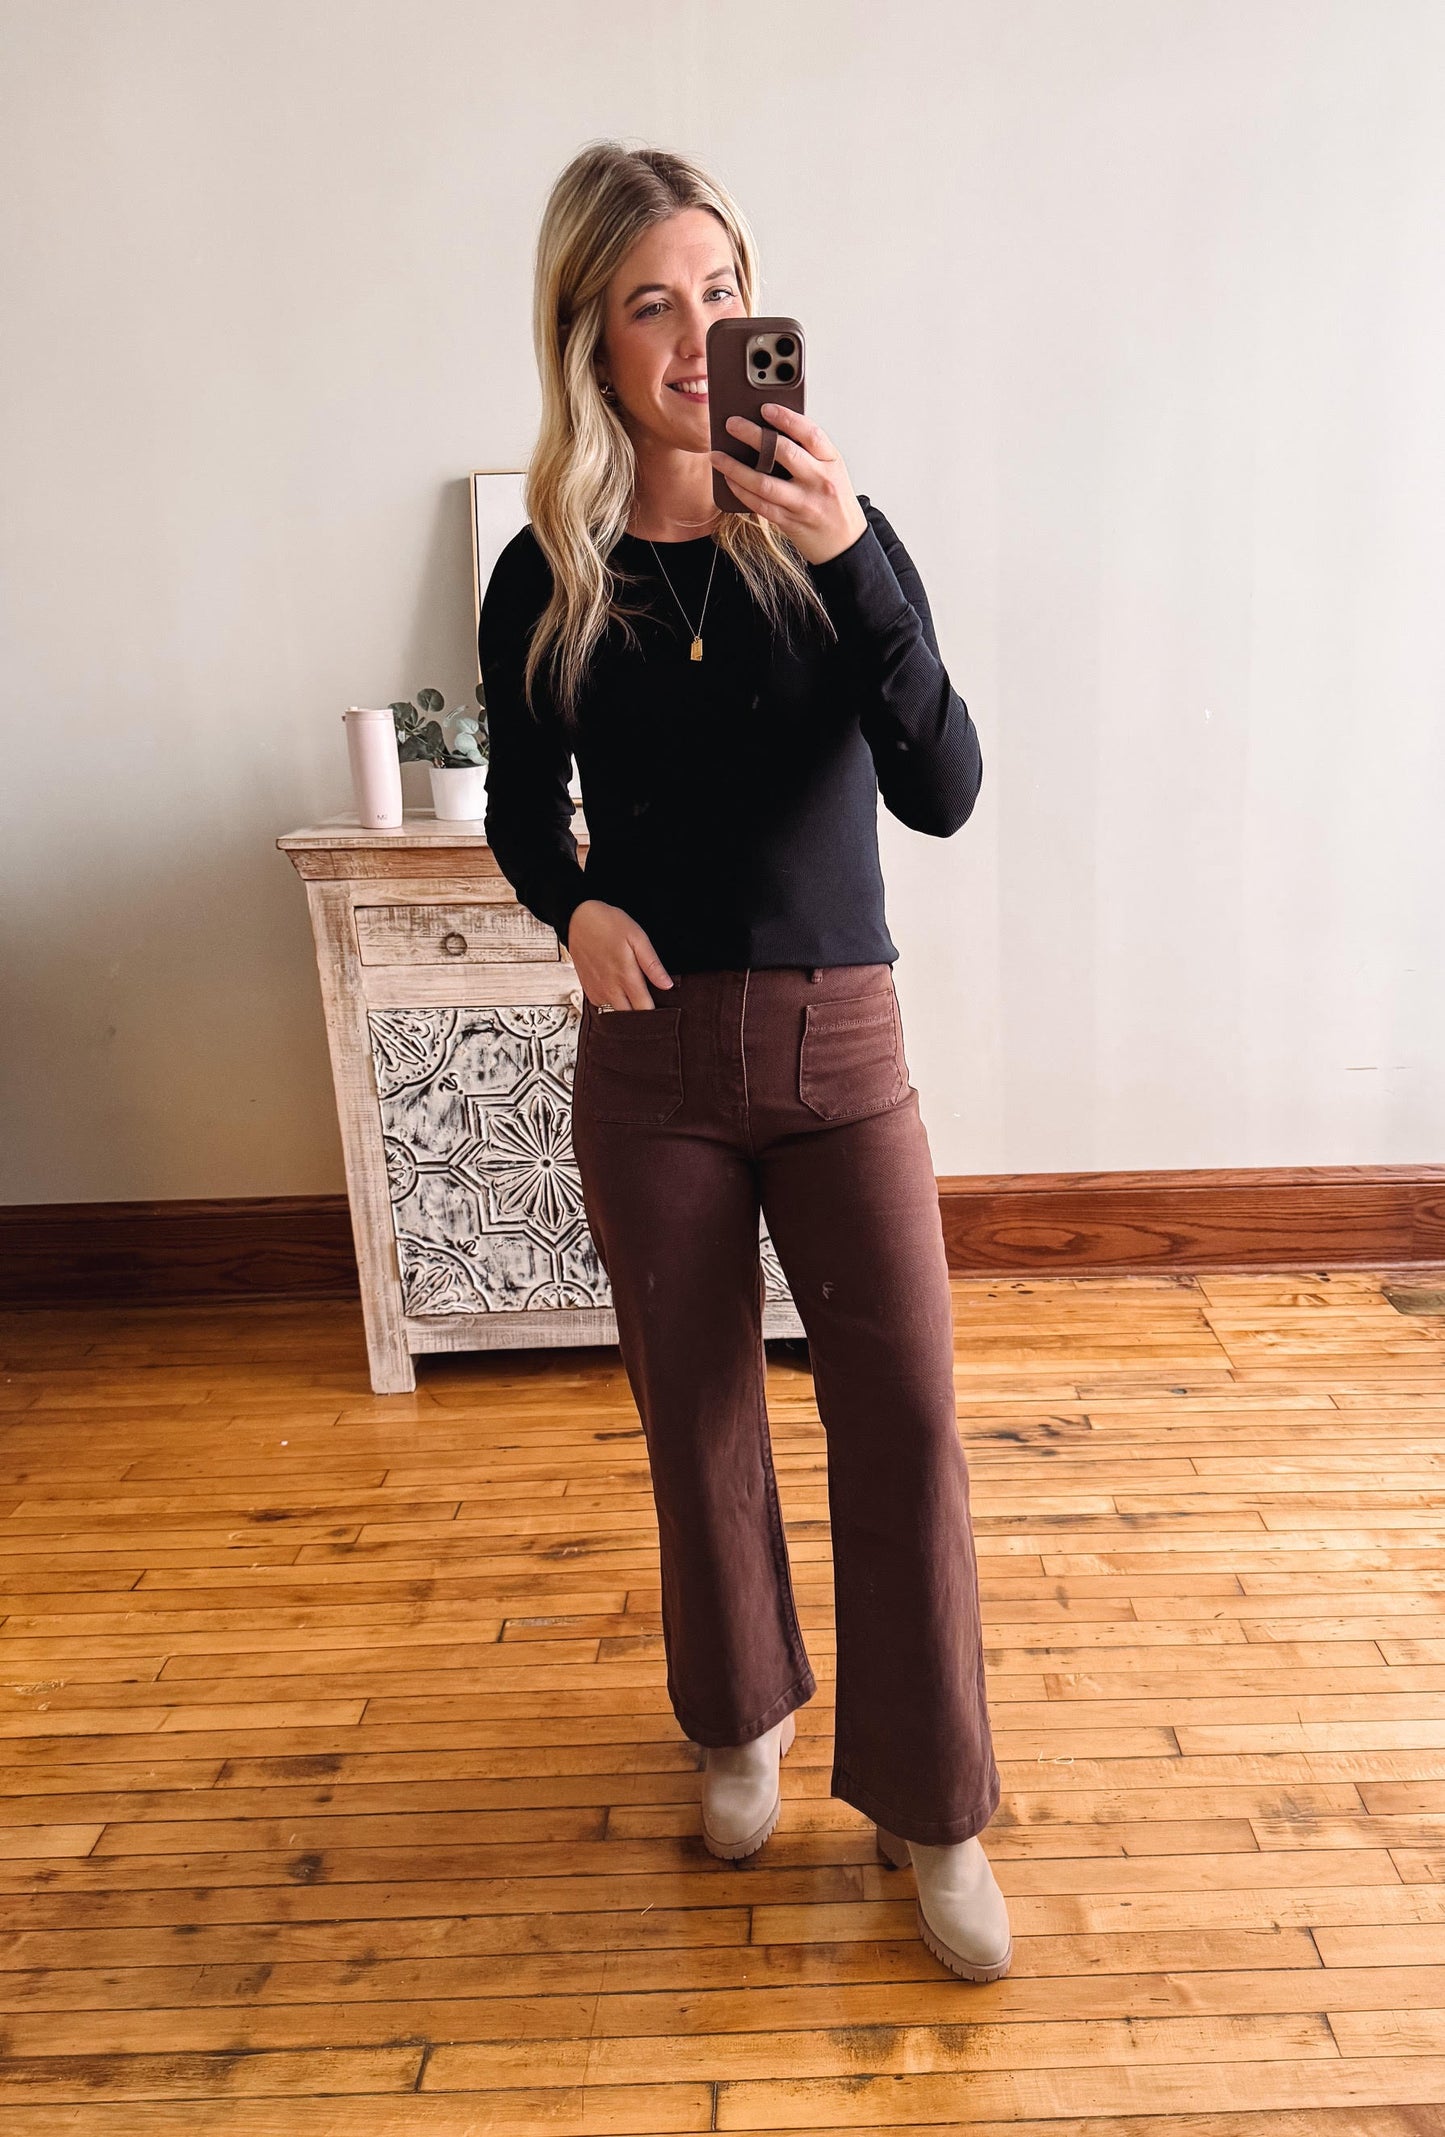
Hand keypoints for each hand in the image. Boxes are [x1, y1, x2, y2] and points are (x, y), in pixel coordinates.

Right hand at [566, 898, 673, 1009]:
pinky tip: (619, 991)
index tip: (664, 1009)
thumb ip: (652, 964)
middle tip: (650, 1002)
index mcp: (626, 977)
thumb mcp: (637, 938)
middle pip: (630, 1017)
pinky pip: (603, 1007)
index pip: (645, 1010)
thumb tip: (667, 985)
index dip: (657, 1013)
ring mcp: (597, 991)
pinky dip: (613, 1004)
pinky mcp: (588, 990)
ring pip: (616, 1014)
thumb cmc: (608, 925)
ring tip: (635, 997)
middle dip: (642, 1014)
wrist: (578, 920)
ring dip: (627, 1010)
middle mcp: (610, 989)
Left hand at [708, 403, 867, 565]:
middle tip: (732, 424)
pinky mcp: (790, 522)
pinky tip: (728, 479)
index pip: (810, 433)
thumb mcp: (831, 471)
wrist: (845, 543)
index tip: (766, 408)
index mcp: (832, 462)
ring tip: (717, 456)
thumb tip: (770, 431)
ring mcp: (804, 503)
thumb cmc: (835, 502)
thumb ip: (808, 453)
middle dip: (753, 435)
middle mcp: (819, 481)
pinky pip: (759, 504)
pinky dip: (740, 491)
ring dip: (735, 468)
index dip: (787, 417)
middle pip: (783, 452)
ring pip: (764, 482)